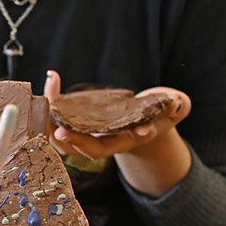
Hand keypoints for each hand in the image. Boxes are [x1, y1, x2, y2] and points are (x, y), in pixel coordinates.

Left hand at [42, 70, 190, 157]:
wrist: (147, 119)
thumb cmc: (162, 112)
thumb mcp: (175, 107)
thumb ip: (177, 106)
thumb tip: (175, 103)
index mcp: (125, 140)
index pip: (111, 147)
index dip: (105, 143)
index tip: (102, 135)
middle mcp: (104, 140)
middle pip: (81, 148)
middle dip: (70, 141)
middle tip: (59, 130)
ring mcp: (89, 132)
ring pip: (62, 138)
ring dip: (50, 122)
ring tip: (47, 97)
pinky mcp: (78, 120)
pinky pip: (58, 117)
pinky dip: (53, 100)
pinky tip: (53, 77)